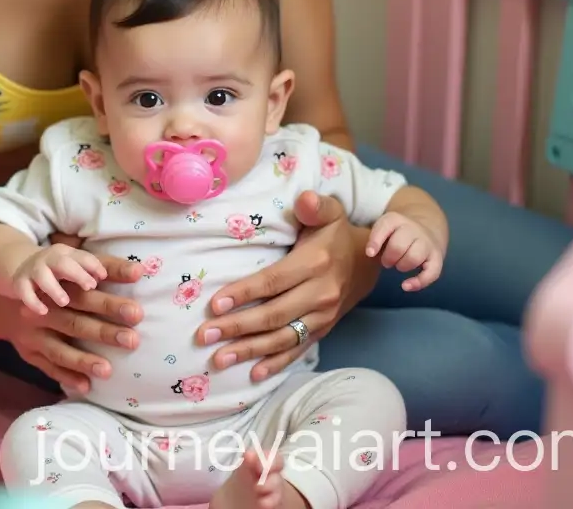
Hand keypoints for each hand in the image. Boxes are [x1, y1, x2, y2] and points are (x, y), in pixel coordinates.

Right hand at [0, 250, 143, 393]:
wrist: (3, 300)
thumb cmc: (53, 283)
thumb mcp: (73, 268)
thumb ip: (105, 267)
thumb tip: (139, 270)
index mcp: (56, 287)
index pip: (86, 295)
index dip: (109, 303)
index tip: (136, 312)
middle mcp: (43, 311)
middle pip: (75, 322)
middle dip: (104, 332)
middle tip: (133, 340)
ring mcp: (33, 334)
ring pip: (59, 349)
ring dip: (83, 360)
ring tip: (108, 370)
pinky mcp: (28, 352)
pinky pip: (47, 367)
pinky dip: (65, 376)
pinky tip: (85, 386)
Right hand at [12, 242, 107, 315]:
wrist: (18, 266)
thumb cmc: (58, 271)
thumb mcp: (79, 266)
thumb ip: (109, 269)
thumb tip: (139, 271)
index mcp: (69, 254)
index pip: (84, 256)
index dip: (94, 265)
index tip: (109, 276)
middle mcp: (52, 260)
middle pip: (65, 265)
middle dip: (78, 274)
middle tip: (94, 288)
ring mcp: (34, 272)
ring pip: (43, 276)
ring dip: (54, 287)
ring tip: (64, 301)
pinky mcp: (19, 284)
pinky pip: (24, 290)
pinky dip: (32, 300)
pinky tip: (42, 311)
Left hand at [194, 190, 369, 381]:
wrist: (367, 262)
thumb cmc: (335, 233)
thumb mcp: (330, 211)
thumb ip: (314, 205)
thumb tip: (303, 199)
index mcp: (315, 264)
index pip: (273, 282)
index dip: (244, 294)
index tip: (215, 305)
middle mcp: (320, 294)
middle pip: (273, 315)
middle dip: (237, 328)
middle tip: (205, 335)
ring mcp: (322, 316)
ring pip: (283, 338)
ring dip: (250, 351)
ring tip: (220, 358)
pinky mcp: (323, 330)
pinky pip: (298, 350)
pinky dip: (276, 364)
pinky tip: (254, 374)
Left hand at [366, 212, 443, 290]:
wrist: (426, 228)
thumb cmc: (395, 234)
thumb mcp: (383, 229)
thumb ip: (374, 239)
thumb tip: (370, 253)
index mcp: (396, 219)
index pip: (385, 226)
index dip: (375, 241)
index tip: (369, 254)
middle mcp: (413, 229)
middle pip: (398, 246)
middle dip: (388, 258)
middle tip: (386, 261)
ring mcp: (427, 242)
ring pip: (414, 257)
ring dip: (402, 266)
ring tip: (398, 265)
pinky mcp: (437, 257)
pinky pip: (431, 273)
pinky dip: (418, 282)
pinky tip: (405, 286)